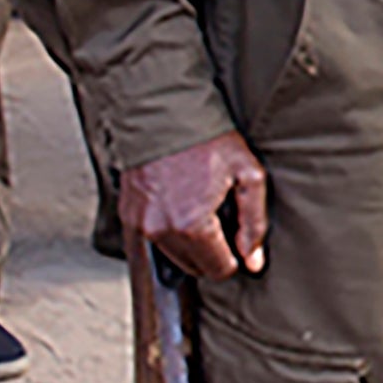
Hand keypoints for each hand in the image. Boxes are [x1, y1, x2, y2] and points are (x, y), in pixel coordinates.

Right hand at [128, 131, 272, 280]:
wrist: (163, 113)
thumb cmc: (206, 139)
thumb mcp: (248, 175)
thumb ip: (254, 223)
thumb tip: (253, 261)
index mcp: (192, 226)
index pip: (219, 269)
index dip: (233, 254)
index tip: (235, 232)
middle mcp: (161, 231)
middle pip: (195, 267)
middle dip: (212, 249)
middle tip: (219, 214)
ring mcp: (140, 225)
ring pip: (173, 257)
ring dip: (189, 242)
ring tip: (198, 205)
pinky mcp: (128, 216)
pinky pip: (153, 241)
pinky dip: (168, 231)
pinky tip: (178, 203)